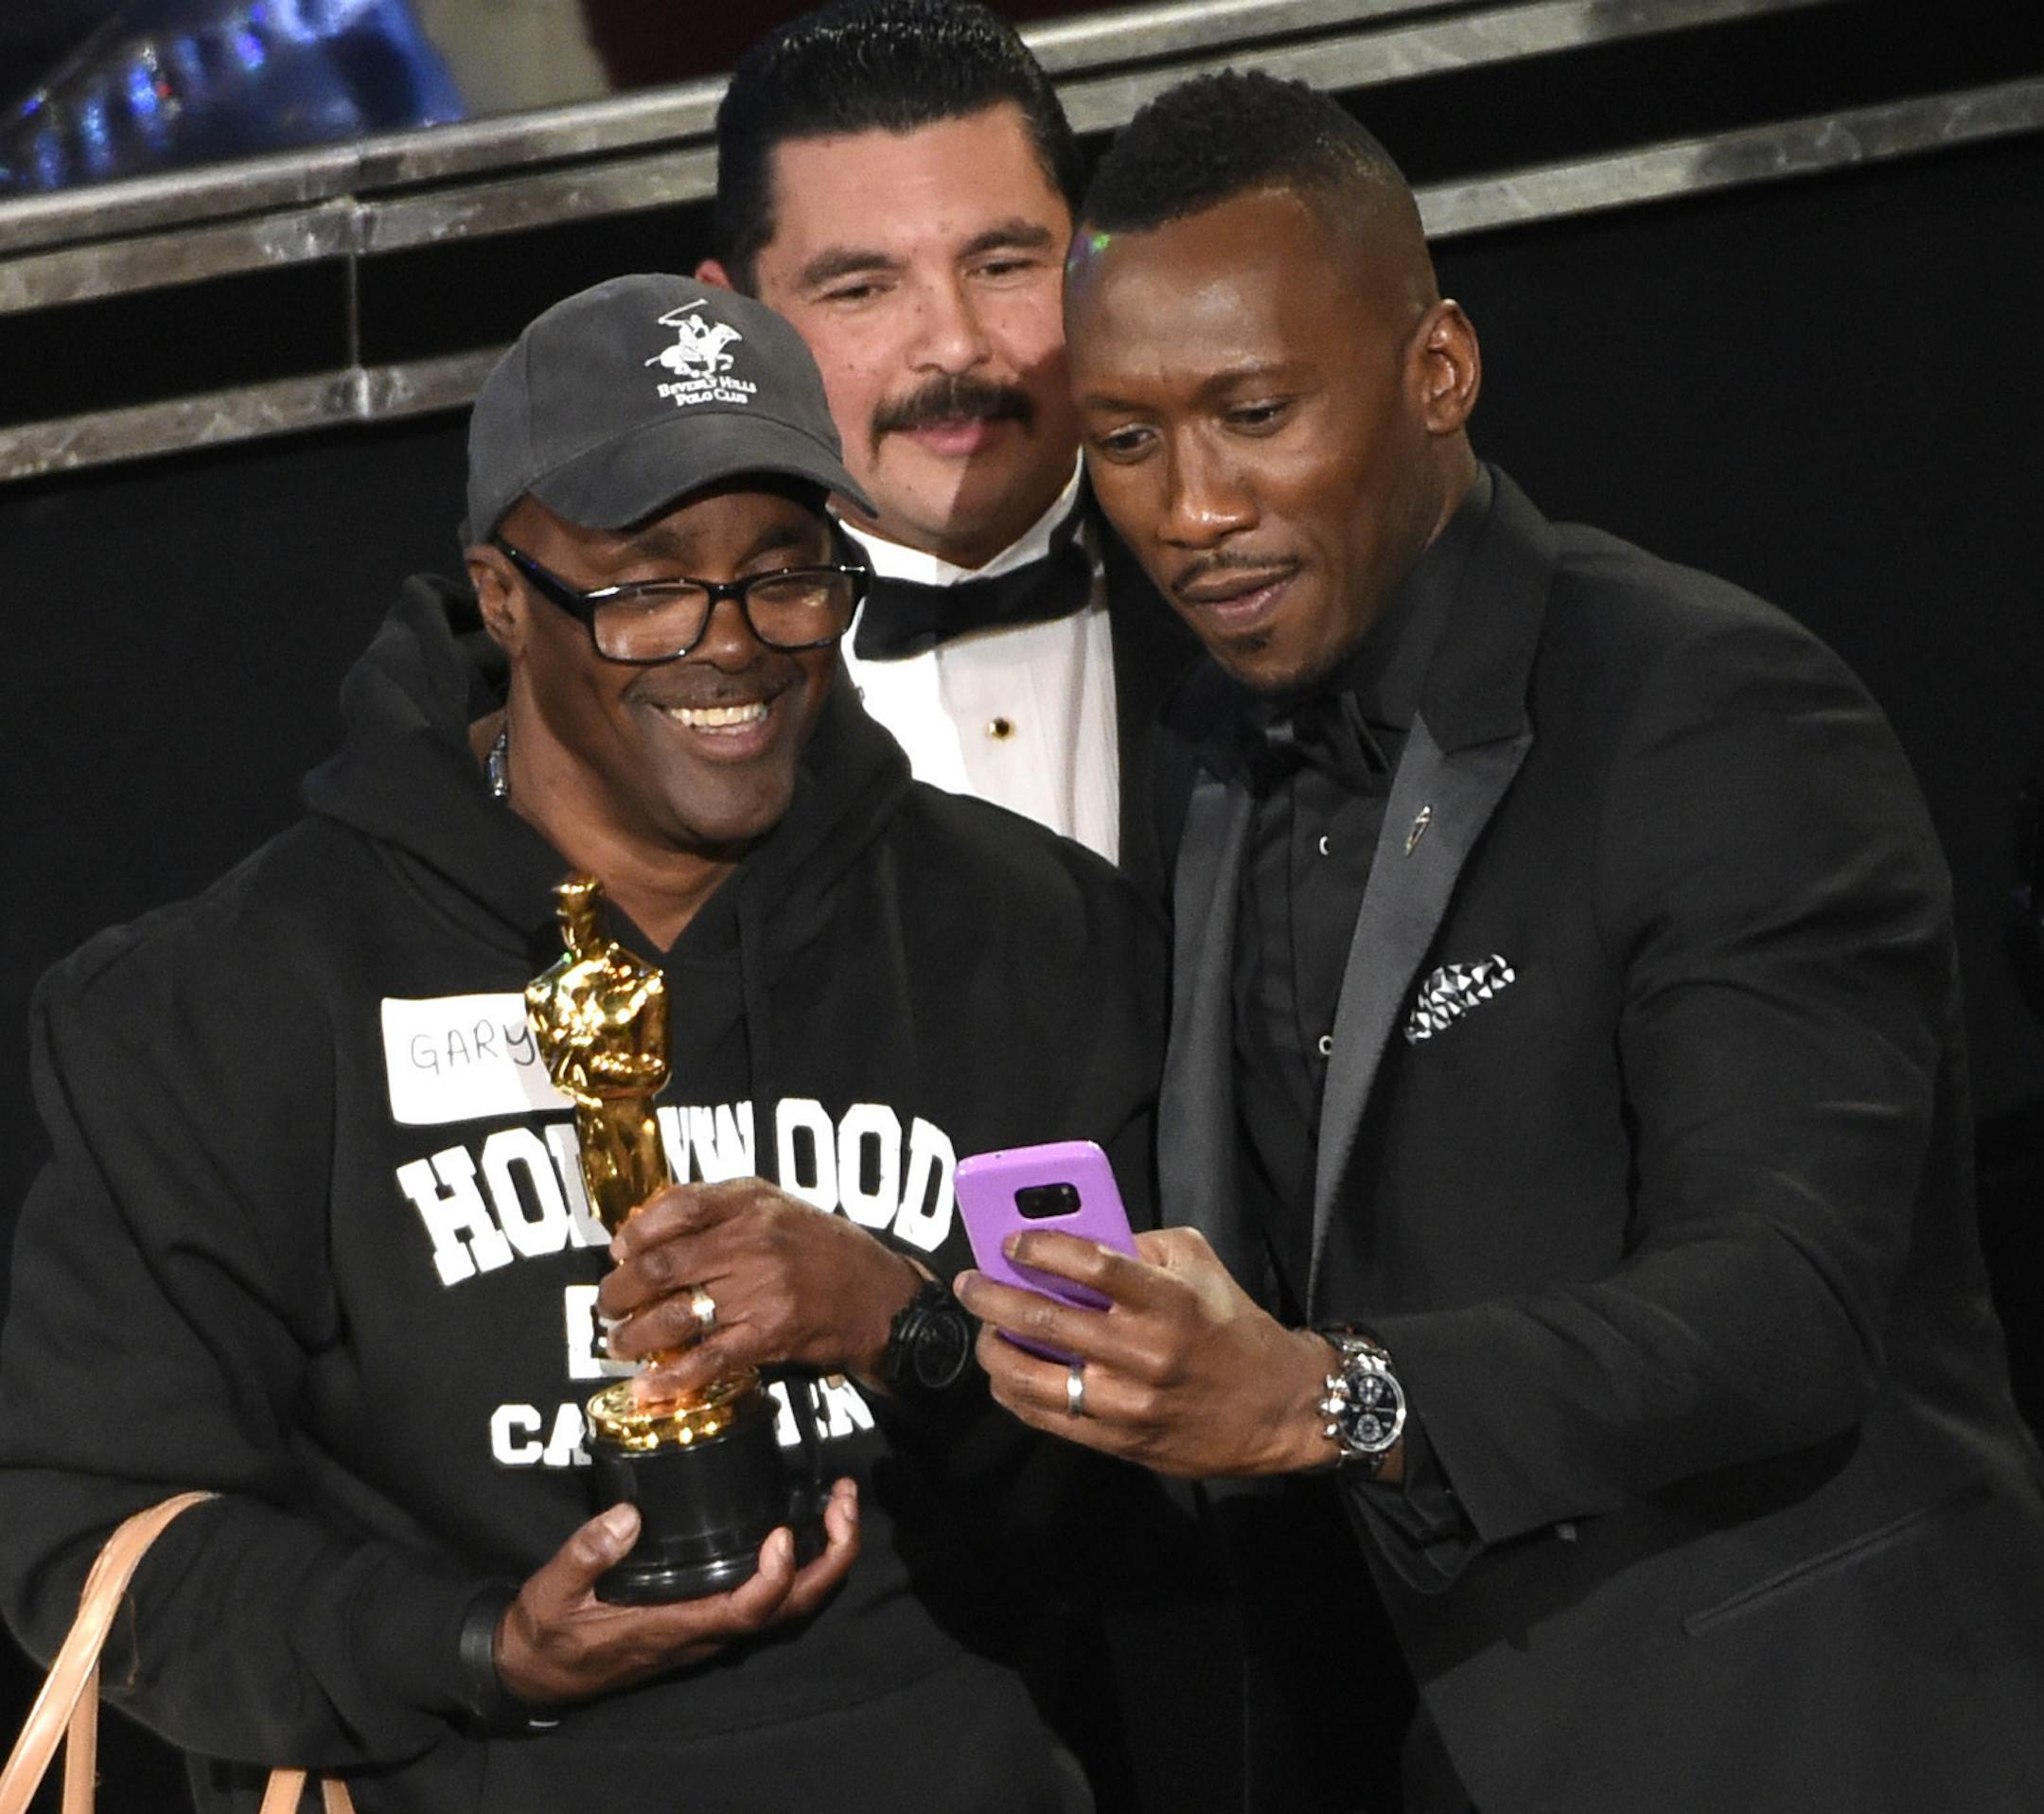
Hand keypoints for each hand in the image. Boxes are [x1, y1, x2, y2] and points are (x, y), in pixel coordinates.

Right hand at [495, 1479, 858, 1704]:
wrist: (536, 1671)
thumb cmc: (547, 1632)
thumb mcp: (552, 1591)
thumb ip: (587, 1553)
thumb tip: (629, 1513)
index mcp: (673, 1628)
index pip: (745, 1614)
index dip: (775, 1578)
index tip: (781, 1533)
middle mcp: (704, 1633)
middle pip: (790, 1610)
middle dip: (830, 1559)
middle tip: (844, 1500)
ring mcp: (710, 1627)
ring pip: (788, 1606)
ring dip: (824, 1557)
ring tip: (838, 1501)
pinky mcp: (706, 1616)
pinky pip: (769, 1598)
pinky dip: (801, 1562)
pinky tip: (802, 1521)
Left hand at [597, 1178, 921, 1402]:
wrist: (877, 1293)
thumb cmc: (819, 1248)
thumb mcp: (773, 1205)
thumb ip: (715, 1208)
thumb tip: (643, 1226)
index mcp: (750, 1202)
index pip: (677, 1208)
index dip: (635, 1233)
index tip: (618, 1252)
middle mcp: (752, 1242)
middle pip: (662, 1266)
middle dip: (620, 1291)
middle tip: (607, 1306)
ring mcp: (761, 1290)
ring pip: (677, 1315)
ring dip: (635, 1335)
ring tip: (620, 1343)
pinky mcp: (770, 1335)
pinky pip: (709, 1358)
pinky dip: (673, 1377)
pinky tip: (649, 1386)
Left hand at [955, 1226, 1336, 1478]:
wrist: (1278, 1407)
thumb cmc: (1233, 1324)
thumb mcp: (1199, 1263)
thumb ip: (1139, 1246)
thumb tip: (1076, 1240)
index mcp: (1167, 1300)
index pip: (1090, 1264)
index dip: (1039, 1248)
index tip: (1008, 1242)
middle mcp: (1143, 1352)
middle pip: (1046, 1319)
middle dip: (994, 1297)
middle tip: (970, 1283)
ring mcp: (1127, 1402)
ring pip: (1034, 1377)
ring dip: (994, 1350)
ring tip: (984, 1332)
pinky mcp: (1120, 1440)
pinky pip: (1049, 1418)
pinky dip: (1016, 1393)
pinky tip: (1005, 1375)